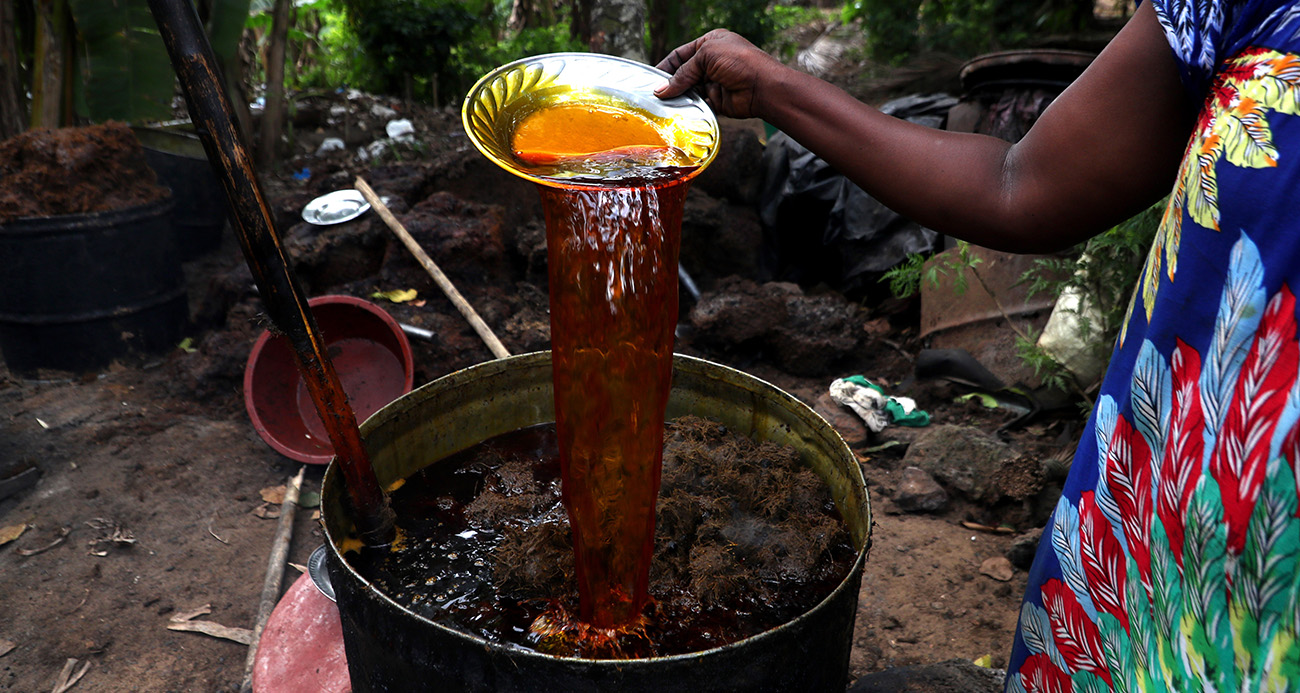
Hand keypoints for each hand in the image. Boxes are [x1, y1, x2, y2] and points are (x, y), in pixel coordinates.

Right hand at [654, 29, 784, 119]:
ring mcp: (714, 81)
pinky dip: (689, 108)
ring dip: (679, 97)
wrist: (763, 87)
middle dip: (671, 84)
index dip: (666, 66)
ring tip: (664, 104)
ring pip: (689, 90)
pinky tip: (679, 111)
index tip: (652, 79)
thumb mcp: (707, 56)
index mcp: (710, 43)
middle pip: (683, 73)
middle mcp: (712, 62)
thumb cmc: (740, 62)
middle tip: (656, 95)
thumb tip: (662, 90)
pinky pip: (698, 104)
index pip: (680, 54)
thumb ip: (683, 73)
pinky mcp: (717, 100)